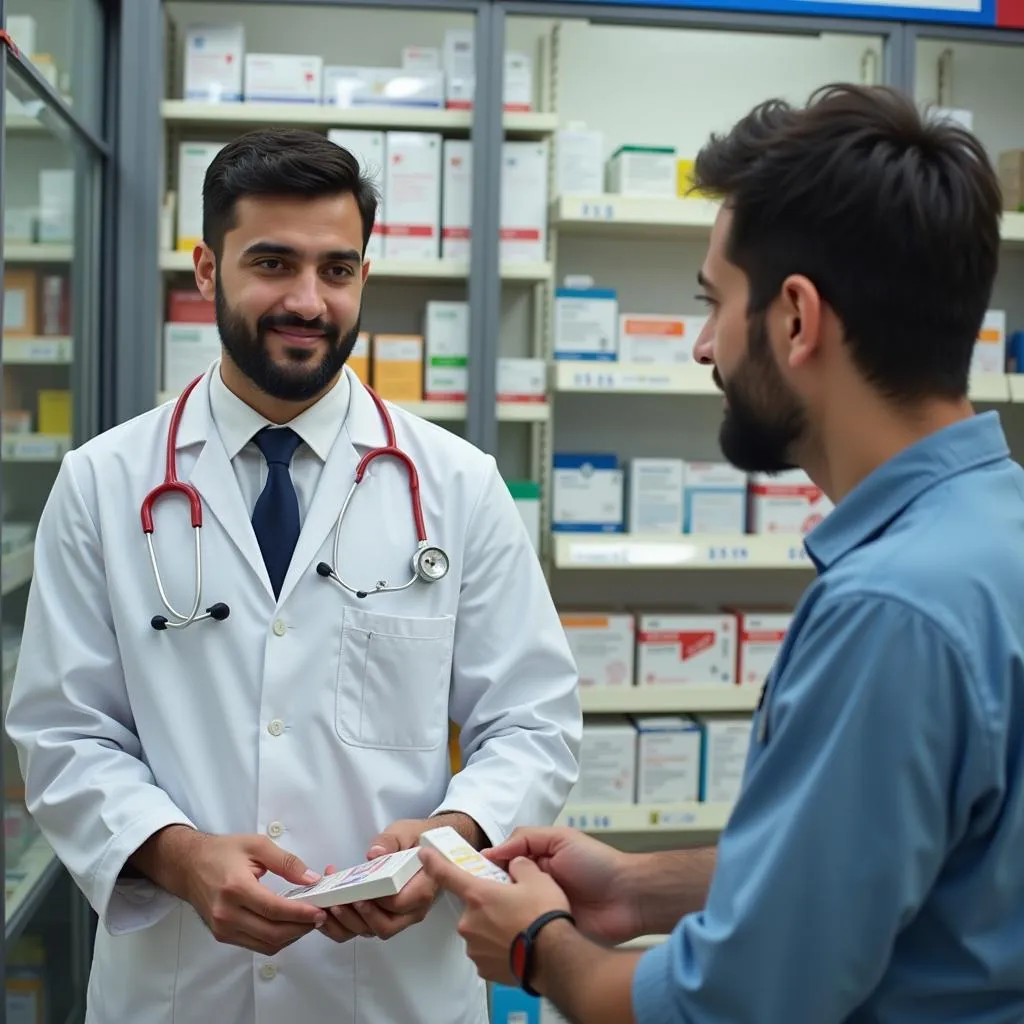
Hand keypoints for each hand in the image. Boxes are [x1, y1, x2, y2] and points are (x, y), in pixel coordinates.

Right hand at [153, 829, 327, 955]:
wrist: (188, 865)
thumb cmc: (222, 852)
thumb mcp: (257, 845)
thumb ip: (286, 862)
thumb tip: (312, 879)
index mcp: (235, 888)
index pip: (274, 909)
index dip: (300, 914)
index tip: (320, 911)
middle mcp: (226, 914)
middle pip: (272, 932)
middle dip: (300, 928)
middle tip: (320, 917)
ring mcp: (223, 928)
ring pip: (265, 944)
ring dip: (291, 937)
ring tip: (307, 921)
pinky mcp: (223, 935)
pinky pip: (255, 945)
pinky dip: (276, 939)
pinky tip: (288, 925)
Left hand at [322, 816, 471, 941]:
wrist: (423, 846)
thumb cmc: (415, 839)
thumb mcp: (404, 832)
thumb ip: (390, 842)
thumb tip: (374, 854)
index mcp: (422, 887)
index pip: (400, 904)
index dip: (378, 902)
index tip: (359, 893)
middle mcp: (412, 909)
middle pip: (385, 926)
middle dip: (358, 917)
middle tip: (338, 902)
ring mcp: (398, 916)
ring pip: (372, 932)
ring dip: (347, 923)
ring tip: (328, 905)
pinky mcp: (384, 917)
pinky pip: (364, 930)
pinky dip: (343, 927)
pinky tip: (327, 913)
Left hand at [419, 849, 569, 984]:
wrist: (554, 958)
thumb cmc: (543, 918)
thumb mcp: (537, 878)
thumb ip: (519, 866)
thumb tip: (516, 866)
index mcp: (478, 895)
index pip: (447, 874)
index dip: (434, 863)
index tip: (424, 855)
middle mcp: (470, 922)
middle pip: (473, 906)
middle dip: (487, 905)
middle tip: (511, 908)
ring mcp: (474, 947)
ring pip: (479, 930)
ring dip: (492, 928)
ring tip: (517, 930)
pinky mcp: (483, 968)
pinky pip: (485, 951)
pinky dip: (497, 948)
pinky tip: (515, 946)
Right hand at [484, 827, 638, 944]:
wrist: (628, 898)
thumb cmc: (598, 864)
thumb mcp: (561, 839)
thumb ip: (526, 839)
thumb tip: (491, 852)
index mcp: (537, 864)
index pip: (502, 866)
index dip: (484, 870)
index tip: (464, 874)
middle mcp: (536, 889)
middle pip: (502, 892)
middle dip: (488, 896)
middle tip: (472, 903)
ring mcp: (542, 913)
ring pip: (511, 916)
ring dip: (500, 917)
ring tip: (482, 921)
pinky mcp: (550, 935)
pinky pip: (528, 935)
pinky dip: (516, 935)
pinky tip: (502, 938)